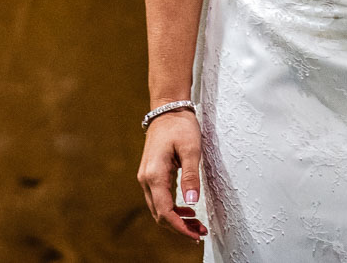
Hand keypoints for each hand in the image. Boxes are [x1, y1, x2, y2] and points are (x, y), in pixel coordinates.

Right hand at [137, 109, 209, 241]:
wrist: (167, 109)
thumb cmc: (180, 126)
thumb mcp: (191, 149)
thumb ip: (191, 176)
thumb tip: (192, 201)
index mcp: (155, 175)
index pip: (165, 212)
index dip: (180, 228)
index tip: (195, 235)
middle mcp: (146, 179)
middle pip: (160, 214)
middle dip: (180, 227)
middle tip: (200, 233)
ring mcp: (146, 178)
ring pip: (159, 209)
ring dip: (176, 220)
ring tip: (197, 224)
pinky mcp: (151, 175)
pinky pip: (159, 199)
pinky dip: (173, 209)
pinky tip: (188, 209)